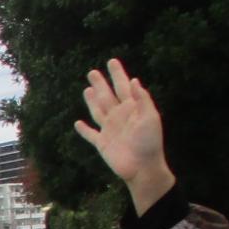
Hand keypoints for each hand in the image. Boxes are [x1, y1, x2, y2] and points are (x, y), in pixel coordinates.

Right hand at [73, 58, 175, 210]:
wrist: (142, 167)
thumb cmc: (149, 143)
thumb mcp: (150, 118)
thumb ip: (142, 100)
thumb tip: (134, 81)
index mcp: (131, 109)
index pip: (123, 87)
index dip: (117, 74)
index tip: (111, 61)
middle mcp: (119, 117)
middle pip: (107, 96)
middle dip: (100, 84)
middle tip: (92, 72)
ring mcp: (109, 130)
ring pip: (97, 111)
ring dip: (91, 101)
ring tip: (87, 89)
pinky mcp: (102, 144)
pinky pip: (91, 135)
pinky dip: (83, 130)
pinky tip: (78, 123)